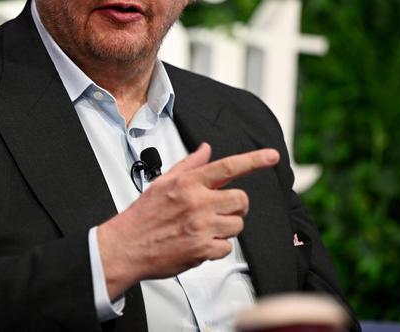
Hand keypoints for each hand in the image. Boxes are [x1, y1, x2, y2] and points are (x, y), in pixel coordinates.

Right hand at [96, 143, 279, 298]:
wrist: (127, 246)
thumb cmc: (143, 215)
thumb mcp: (163, 182)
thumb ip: (189, 165)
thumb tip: (206, 150)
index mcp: (188, 183)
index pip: (228, 166)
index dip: (254, 160)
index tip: (272, 156)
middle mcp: (197, 202)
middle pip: (240, 200)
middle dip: (235, 206)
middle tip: (219, 210)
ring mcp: (201, 227)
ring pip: (237, 225)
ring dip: (225, 228)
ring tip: (203, 228)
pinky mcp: (202, 250)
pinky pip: (227, 248)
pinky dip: (216, 248)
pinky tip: (199, 243)